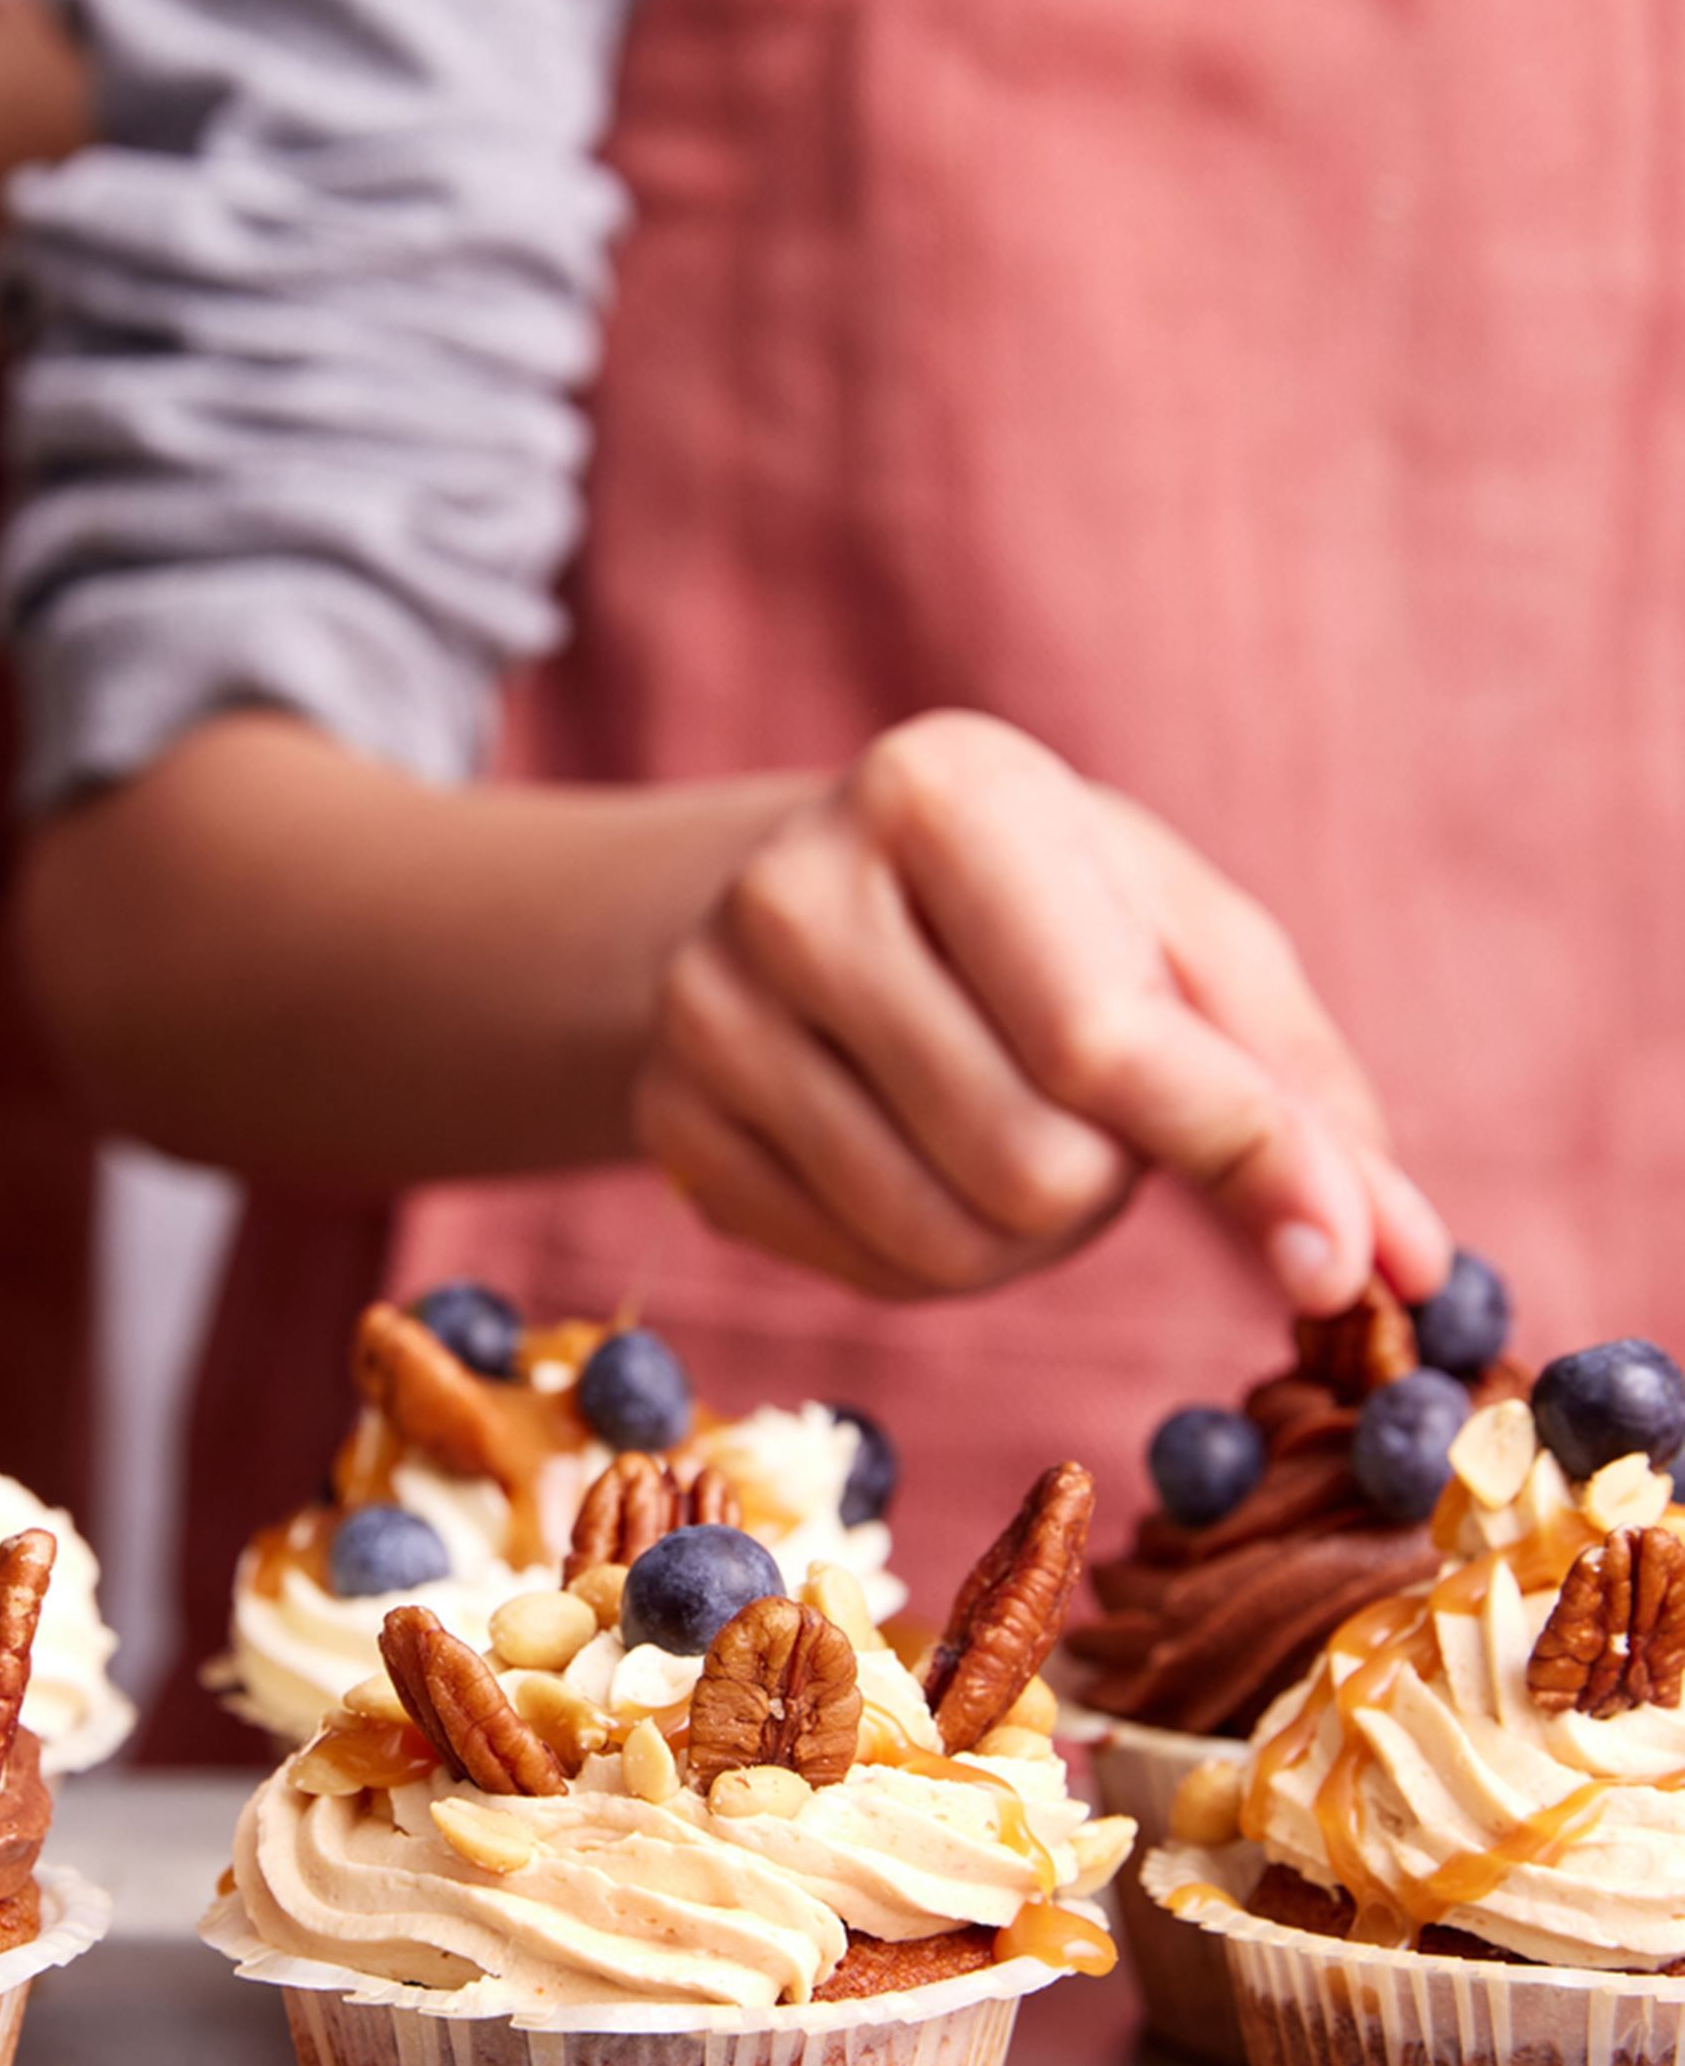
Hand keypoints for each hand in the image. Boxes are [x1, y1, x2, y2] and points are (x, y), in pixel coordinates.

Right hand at [634, 712, 1449, 1313]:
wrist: (796, 896)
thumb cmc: (1040, 913)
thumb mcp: (1181, 937)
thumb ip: (1298, 1089)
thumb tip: (1398, 1260)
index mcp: (941, 791)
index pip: (1104, 1035)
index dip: (1244, 1160)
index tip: (1345, 1265)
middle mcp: (795, 887)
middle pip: (1031, 1166)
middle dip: (1109, 1183)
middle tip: (1096, 1116)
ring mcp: (707, 1009)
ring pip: (945, 1242)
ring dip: (1030, 1236)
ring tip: (1014, 1133)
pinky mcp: (668, 1122)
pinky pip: (861, 1274)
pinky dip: (935, 1255)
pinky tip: (923, 1161)